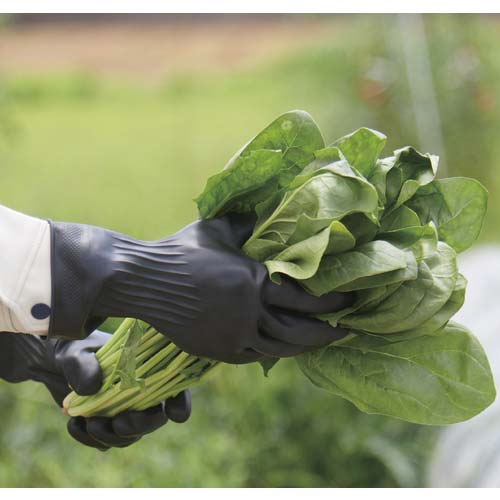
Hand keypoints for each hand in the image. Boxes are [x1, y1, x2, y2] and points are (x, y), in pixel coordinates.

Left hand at [0, 330, 190, 449]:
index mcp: (148, 367)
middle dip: (142, 425)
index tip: (174, 414)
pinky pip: (105, 443)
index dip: (180, 402)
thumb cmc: (75, 348)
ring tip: (88, 423)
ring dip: (112, 436)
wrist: (55, 363)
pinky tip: (74, 425)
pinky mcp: (107, 426)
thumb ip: (83, 365)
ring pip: (131, 435)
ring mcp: (126, 411)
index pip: (175, 386)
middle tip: (119, 423)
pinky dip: (89, 439)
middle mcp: (142, 392)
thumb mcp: (75, 351)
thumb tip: (92, 387)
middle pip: (156, 417)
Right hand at [49, 215, 352, 362]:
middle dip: (329, 331)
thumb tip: (266, 212)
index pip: (305, 298)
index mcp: (253, 281)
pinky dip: (276, 353)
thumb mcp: (217, 229)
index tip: (350, 301)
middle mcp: (248, 313)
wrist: (146, 280)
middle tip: (348, 329)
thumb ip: (247, 225)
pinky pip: (256, 357)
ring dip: (307, 347)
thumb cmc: (181, 250)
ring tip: (324, 342)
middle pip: (300, 331)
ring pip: (281, 349)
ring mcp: (234, 336)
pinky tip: (286, 349)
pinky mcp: (220, 351)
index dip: (332, 302)